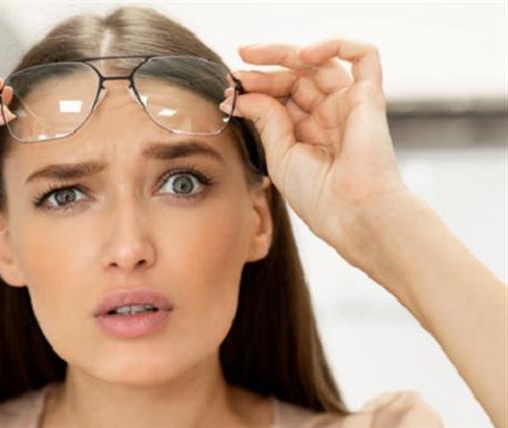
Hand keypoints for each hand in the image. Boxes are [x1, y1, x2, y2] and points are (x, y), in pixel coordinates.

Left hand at [221, 38, 411, 247]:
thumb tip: (242, 93)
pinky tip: (305, 55)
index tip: (228, 92)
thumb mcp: (279, 154)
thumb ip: (264, 119)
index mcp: (307, 131)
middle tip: (236, 73)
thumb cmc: (318, 195)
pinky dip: (337, 45)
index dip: (255, 88)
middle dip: (264, 71)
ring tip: (254, 58)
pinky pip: (364, 56)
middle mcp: (329, 114)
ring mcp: (349, 104)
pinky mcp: (370, 97)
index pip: (281, 95)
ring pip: (319, 63)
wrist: (350, 212)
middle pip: (296, 77)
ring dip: (285, 55)